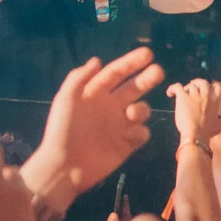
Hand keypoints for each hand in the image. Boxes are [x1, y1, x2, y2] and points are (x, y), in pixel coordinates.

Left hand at [27, 46, 164, 195]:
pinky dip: (140, 131)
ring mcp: (119, 126)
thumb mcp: (65, 99)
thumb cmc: (62, 131)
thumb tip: (97, 60)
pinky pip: (142, 133)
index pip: (116, 73)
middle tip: (158, 72)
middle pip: (134, 88)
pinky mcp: (126, 145)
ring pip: (142, 110)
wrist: (65, 166)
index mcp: (95, 94)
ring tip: (131, 114)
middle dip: (147, 79)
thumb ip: (79, 78)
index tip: (148, 54)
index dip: (131, 63)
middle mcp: (110, 107)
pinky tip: (129, 135)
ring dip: (141, 109)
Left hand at [167, 78, 220, 146]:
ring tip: (183, 95)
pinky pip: (177, 87)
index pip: (216, 87)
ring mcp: (194, 95)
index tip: (206, 91)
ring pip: (190, 85)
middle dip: (197, 84)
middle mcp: (205, 95)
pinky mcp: (182, 97)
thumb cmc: (208, 132)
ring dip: (186, 89)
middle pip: (202, 82)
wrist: (195, 136)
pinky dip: (172, 88)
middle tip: (192, 90)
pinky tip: (170, 93)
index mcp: (214, 101)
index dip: (211, 87)